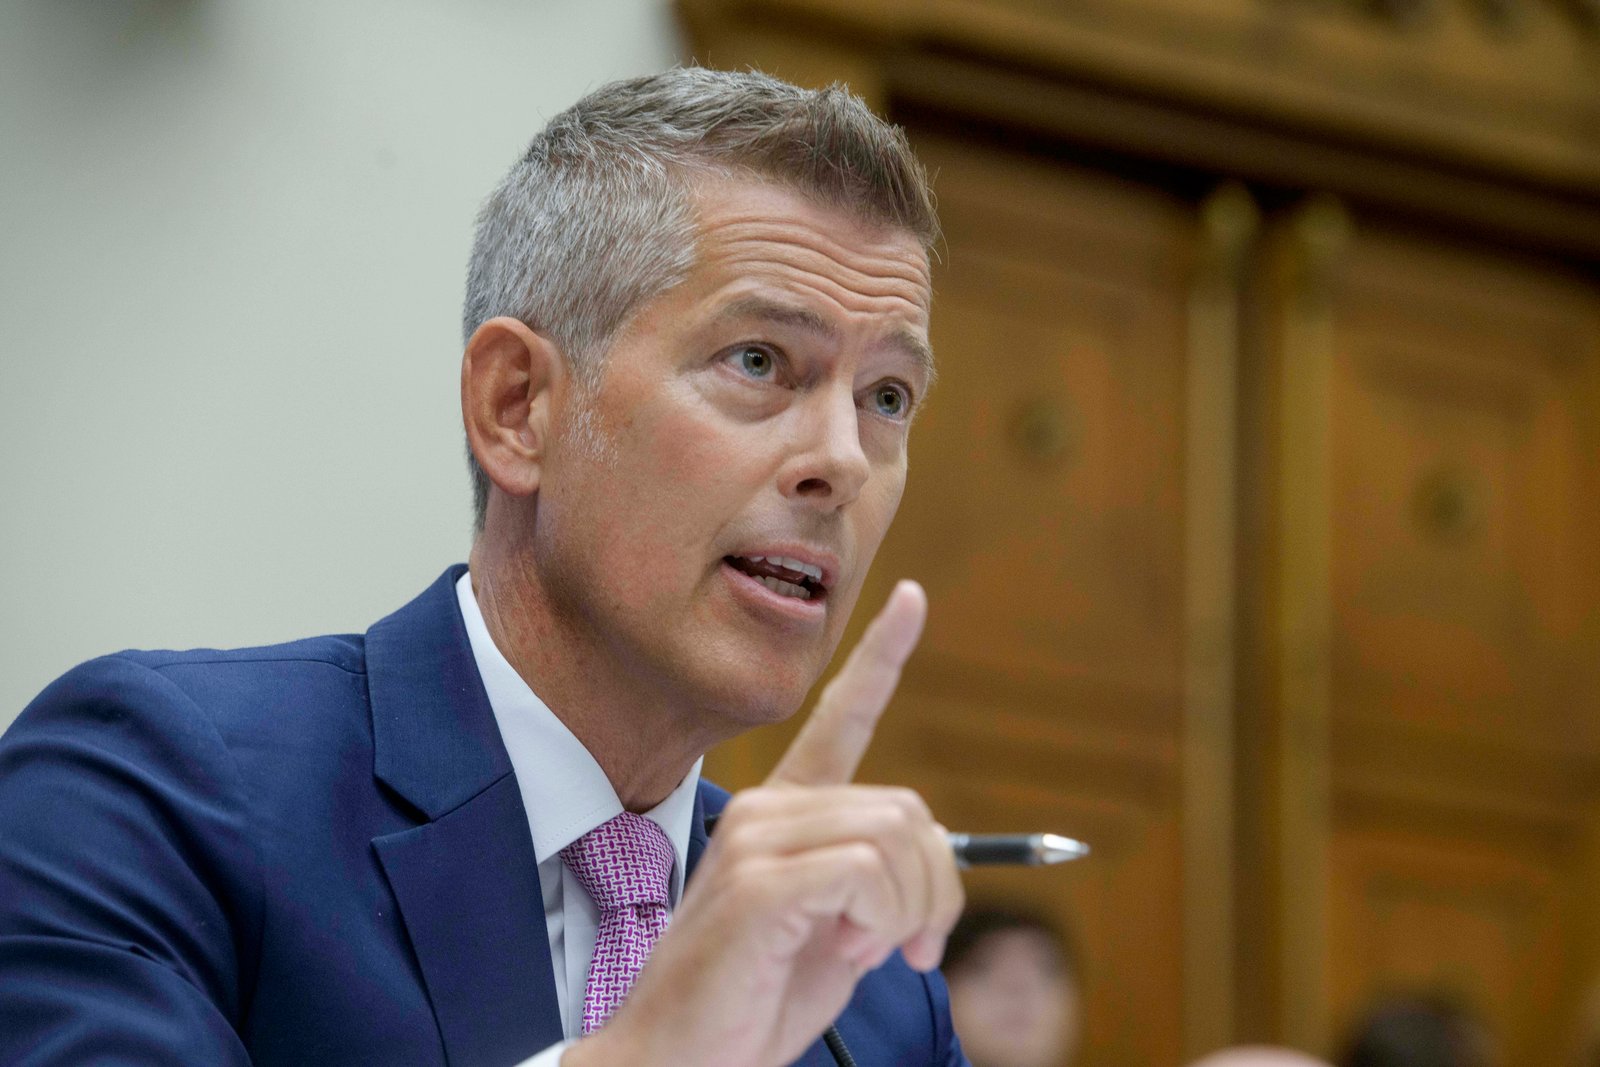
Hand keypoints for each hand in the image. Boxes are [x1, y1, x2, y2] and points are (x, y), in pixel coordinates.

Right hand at [565, 580, 963, 1066]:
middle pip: (907, 807)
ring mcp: (758, 839)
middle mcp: (767, 810)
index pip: (838, 718)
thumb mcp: (836, 934)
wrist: (680, 1060)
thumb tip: (929, 860)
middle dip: (938, 886)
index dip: (881, 658)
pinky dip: (883, 917)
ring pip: (896, 836)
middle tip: (914, 946)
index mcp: (783, 815)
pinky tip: (849, 948)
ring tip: (873, 951)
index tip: (910, 598)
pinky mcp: (759, 880)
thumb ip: (875, 886)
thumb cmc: (754, 1003)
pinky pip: (868, 869)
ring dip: (912, 909)